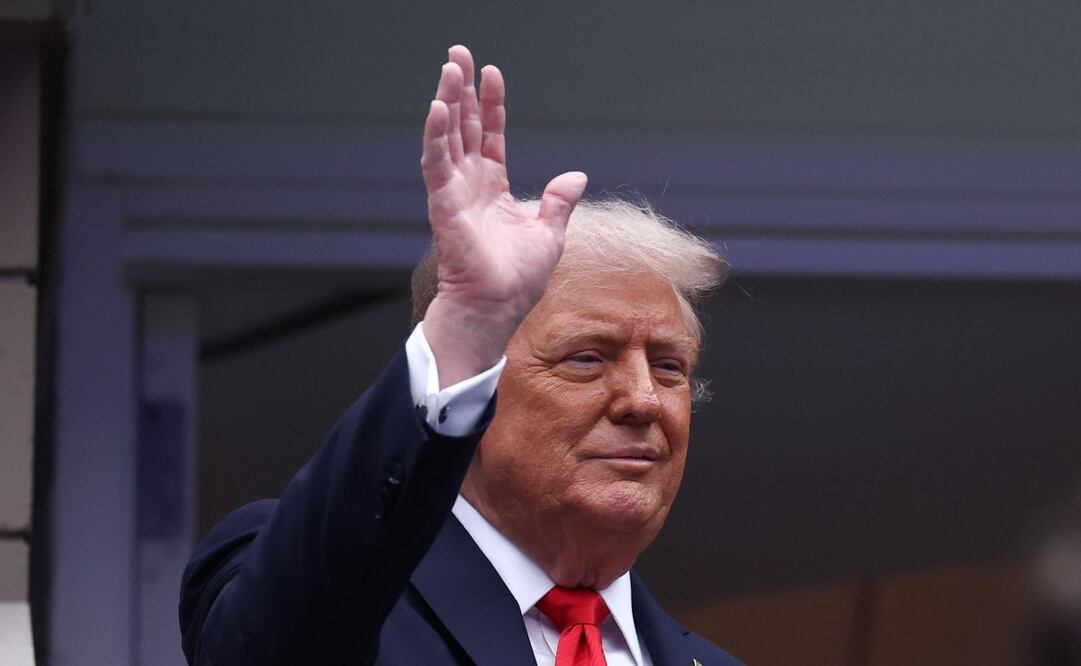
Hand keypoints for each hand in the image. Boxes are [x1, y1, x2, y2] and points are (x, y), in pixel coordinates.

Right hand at [420, 45, 586, 386]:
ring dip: (447, 101)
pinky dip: (437, 135)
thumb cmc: (518, 280)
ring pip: (448, 137)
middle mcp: (470, 185)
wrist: (497, 308)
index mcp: (493, 189)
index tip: (493, 73)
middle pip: (464, 127)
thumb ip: (559, 201)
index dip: (491, 105)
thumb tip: (577, 175)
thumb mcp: (549, 234)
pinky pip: (437, 163)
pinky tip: (440, 107)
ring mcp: (454, 193)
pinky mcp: (444, 204)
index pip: (490, 136)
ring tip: (449, 68)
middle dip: (461, 90)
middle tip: (457, 55)